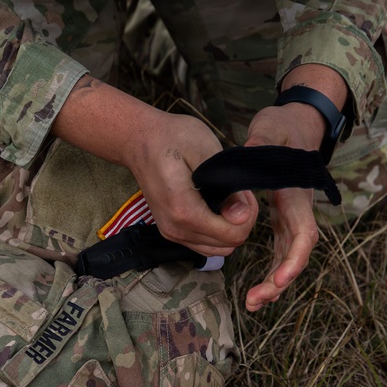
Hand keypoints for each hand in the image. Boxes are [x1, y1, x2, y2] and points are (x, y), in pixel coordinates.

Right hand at [51, 76, 257, 257]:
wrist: (139, 142)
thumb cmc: (172, 138)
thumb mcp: (205, 150)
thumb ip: (225, 184)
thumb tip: (242, 216)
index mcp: (184, 210)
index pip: (232, 234)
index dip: (248, 214)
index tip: (244, 190)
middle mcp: (176, 229)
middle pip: (227, 244)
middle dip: (242, 221)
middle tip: (238, 192)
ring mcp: (171, 233)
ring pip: (217, 248)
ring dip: (230, 227)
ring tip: (228, 199)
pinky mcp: (171, 232)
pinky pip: (204, 244)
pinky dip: (217, 231)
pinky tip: (216, 207)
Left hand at [242, 104, 323, 311]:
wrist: (298, 124)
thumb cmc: (284, 126)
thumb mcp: (271, 128)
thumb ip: (261, 142)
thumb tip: (250, 151)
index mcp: (296, 194)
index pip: (302, 234)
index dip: (293, 260)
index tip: (279, 279)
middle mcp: (298, 210)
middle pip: (296, 254)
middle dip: (279, 281)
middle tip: (255, 301)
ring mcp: (291, 216)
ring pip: (288, 257)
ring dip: (274, 282)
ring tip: (253, 303)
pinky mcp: (282, 218)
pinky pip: (280, 250)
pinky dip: (271, 270)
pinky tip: (258, 288)